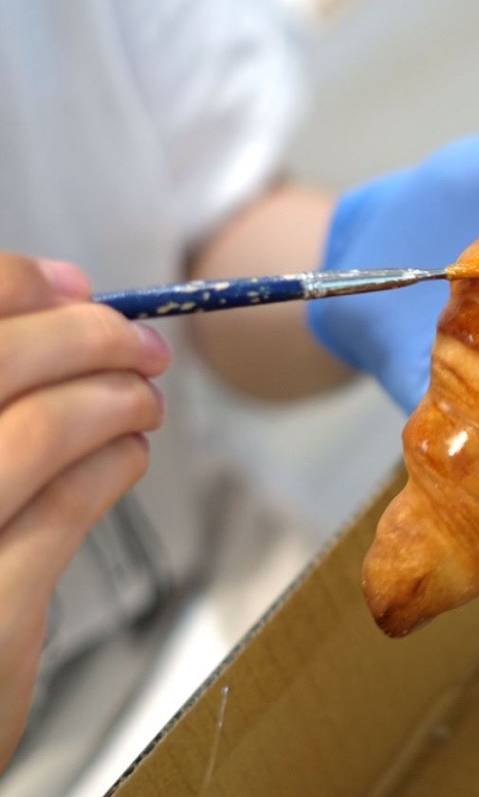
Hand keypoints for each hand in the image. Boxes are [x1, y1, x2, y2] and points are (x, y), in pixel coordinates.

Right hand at [0, 254, 170, 769]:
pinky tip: (130, 454)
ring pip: (38, 430)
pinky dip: (113, 465)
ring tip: (146, 402)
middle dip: (89, 339)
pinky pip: (64, 509)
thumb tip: (64, 296)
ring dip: (114, 400)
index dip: (15, 287)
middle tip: (144, 346)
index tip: (76, 289)